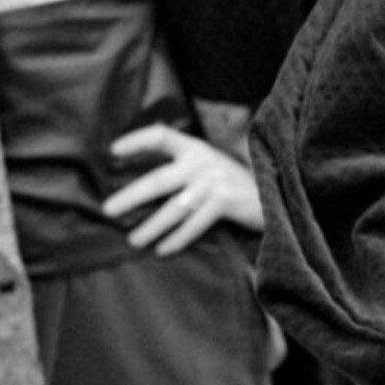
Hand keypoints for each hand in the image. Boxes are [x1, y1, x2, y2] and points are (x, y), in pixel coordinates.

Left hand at [105, 125, 262, 255]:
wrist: (276, 193)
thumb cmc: (235, 185)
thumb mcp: (209, 166)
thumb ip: (182, 169)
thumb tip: (140, 188)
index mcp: (195, 148)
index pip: (161, 136)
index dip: (136, 141)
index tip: (112, 152)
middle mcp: (203, 161)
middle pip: (158, 180)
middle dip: (130, 197)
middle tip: (108, 210)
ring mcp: (215, 181)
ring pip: (174, 207)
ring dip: (151, 226)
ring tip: (133, 240)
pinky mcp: (226, 201)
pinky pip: (195, 224)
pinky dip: (178, 238)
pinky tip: (163, 249)